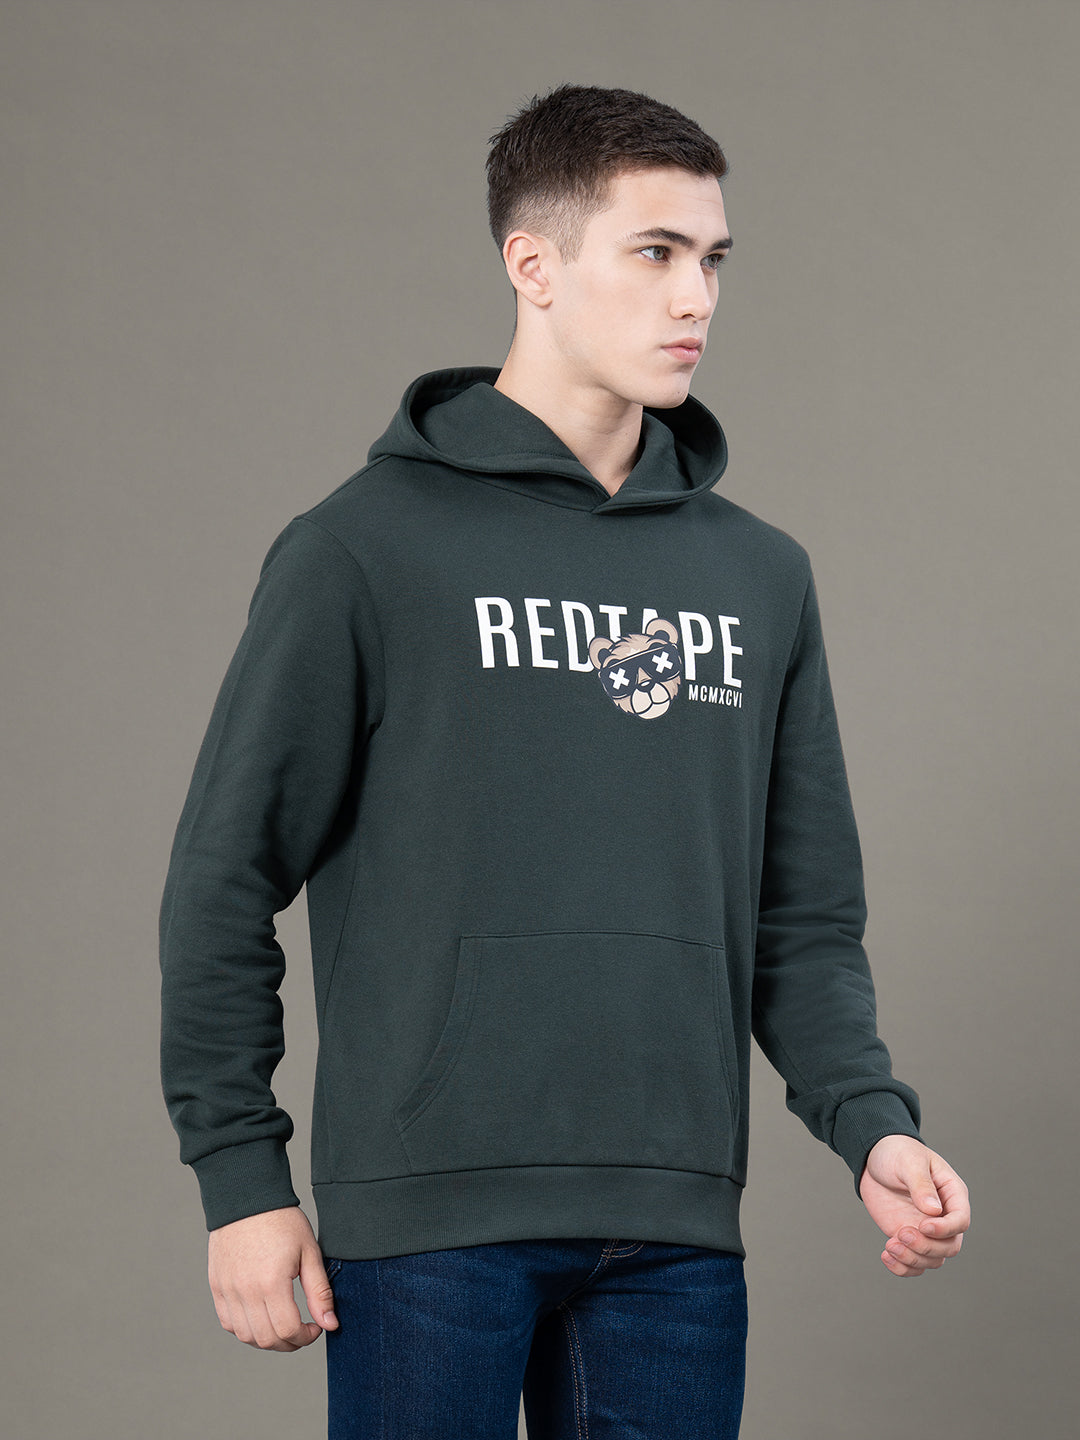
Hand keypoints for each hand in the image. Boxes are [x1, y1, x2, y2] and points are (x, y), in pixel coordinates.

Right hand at [207, 1205, 339, 1349]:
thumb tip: (330, 1324)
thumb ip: (319, 1292)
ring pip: (245, 1336)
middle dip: (290, 1343)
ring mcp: (227, 1290)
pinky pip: (228, 1323)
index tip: (316, 1327)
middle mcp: (245, 1291)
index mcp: (271, 1282)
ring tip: (283, 1325)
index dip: (306, 1337)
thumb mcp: (309, 1252)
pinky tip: (261, 1317)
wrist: (248, 1198)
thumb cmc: (282, 1221)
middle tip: (303, 1330)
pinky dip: (245, 1329)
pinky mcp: (217, 1286)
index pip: (288, 1330)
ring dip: (267, 1340)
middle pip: (266, 1339)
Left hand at [859, 1135, 969, 1277]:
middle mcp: (943, 1216)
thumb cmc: (897, 1152)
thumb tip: (934, 1211)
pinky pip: (914, 1264)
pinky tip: (886, 1256)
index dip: (945, 1229)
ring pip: (932, 1259)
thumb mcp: (909, 1162)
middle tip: (901, 1233)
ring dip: (912, 1259)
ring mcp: (926, 1230)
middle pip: (949, 1246)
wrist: (873, 1158)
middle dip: (926, 1247)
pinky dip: (902, 1268)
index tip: (923, 1226)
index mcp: (952, 1194)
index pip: (960, 1221)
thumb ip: (921, 1185)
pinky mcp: (908, 1238)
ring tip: (889, 1245)